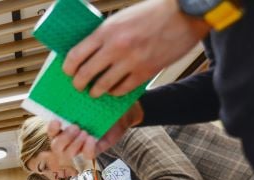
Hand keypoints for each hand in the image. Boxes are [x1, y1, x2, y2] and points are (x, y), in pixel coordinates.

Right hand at [47, 103, 142, 160]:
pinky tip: (92, 138)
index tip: (57, 121)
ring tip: (85, 132)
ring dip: (74, 144)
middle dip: (64, 138)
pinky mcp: (94, 150)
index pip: (51, 132)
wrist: (121, 113)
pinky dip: (88, 148)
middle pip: (56, 147)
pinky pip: (87, 156)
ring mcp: (80, 146)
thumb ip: (75, 103)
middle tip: (75, 127)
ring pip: (68, 154)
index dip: (51, 129)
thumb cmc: (100, 105)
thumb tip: (67, 92)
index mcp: (63, 127)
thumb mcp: (88, 103)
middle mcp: (69, 139)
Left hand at [63, 0, 209, 97]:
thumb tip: (87, 51)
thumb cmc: (153, 13)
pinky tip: (114, 89)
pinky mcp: (146, 71)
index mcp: (106, 31)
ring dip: (95, 91)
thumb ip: (104, 35)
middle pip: (85, 74)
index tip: (68, 72)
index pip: (76, 55)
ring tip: (95, 91)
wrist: (186, 13)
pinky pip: (123, 89)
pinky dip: (115, 92)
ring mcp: (131, 61)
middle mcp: (116, 47)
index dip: (68, 68)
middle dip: (78, 84)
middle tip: (78, 86)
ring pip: (102, 86)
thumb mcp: (121, 19)